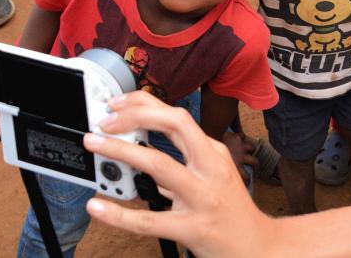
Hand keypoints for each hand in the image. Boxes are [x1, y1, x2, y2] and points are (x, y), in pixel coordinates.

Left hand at [83, 92, 272, 257]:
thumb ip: (181, 163)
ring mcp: (202, 197)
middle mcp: (209, 168)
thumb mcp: (213, 175)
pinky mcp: (192, 228)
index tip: (117, 106)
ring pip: (159, 165)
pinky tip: (98, 206)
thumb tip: (140, 152)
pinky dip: (119, 213)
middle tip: (104, 122)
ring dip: (122, 150)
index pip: (177, 116)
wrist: (256, 245)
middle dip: (135, 117)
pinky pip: (149, 220)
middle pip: (173, 127)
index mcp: (212, 153)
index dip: (145, 105)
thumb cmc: (231, 209)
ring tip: (95, 145)